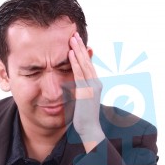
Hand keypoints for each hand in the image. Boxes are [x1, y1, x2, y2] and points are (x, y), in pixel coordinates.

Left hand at [68, 32, 104, 151]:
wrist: (89, 129)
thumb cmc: (83, 117)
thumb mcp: (82, 99)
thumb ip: (79, 88)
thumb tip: (75, 82)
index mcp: (95, 84)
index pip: (88, 64)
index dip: (82, 52)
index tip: (76, 42)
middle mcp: (96, 83)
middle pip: (87, 61)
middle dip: (80, 47)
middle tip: (74, 34)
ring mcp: (92, 87)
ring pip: (84, 64)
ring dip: (78, 51)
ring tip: (72, 39)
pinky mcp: (86, 91)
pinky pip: (79, 74)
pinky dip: (74, 63)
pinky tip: (69, 54)